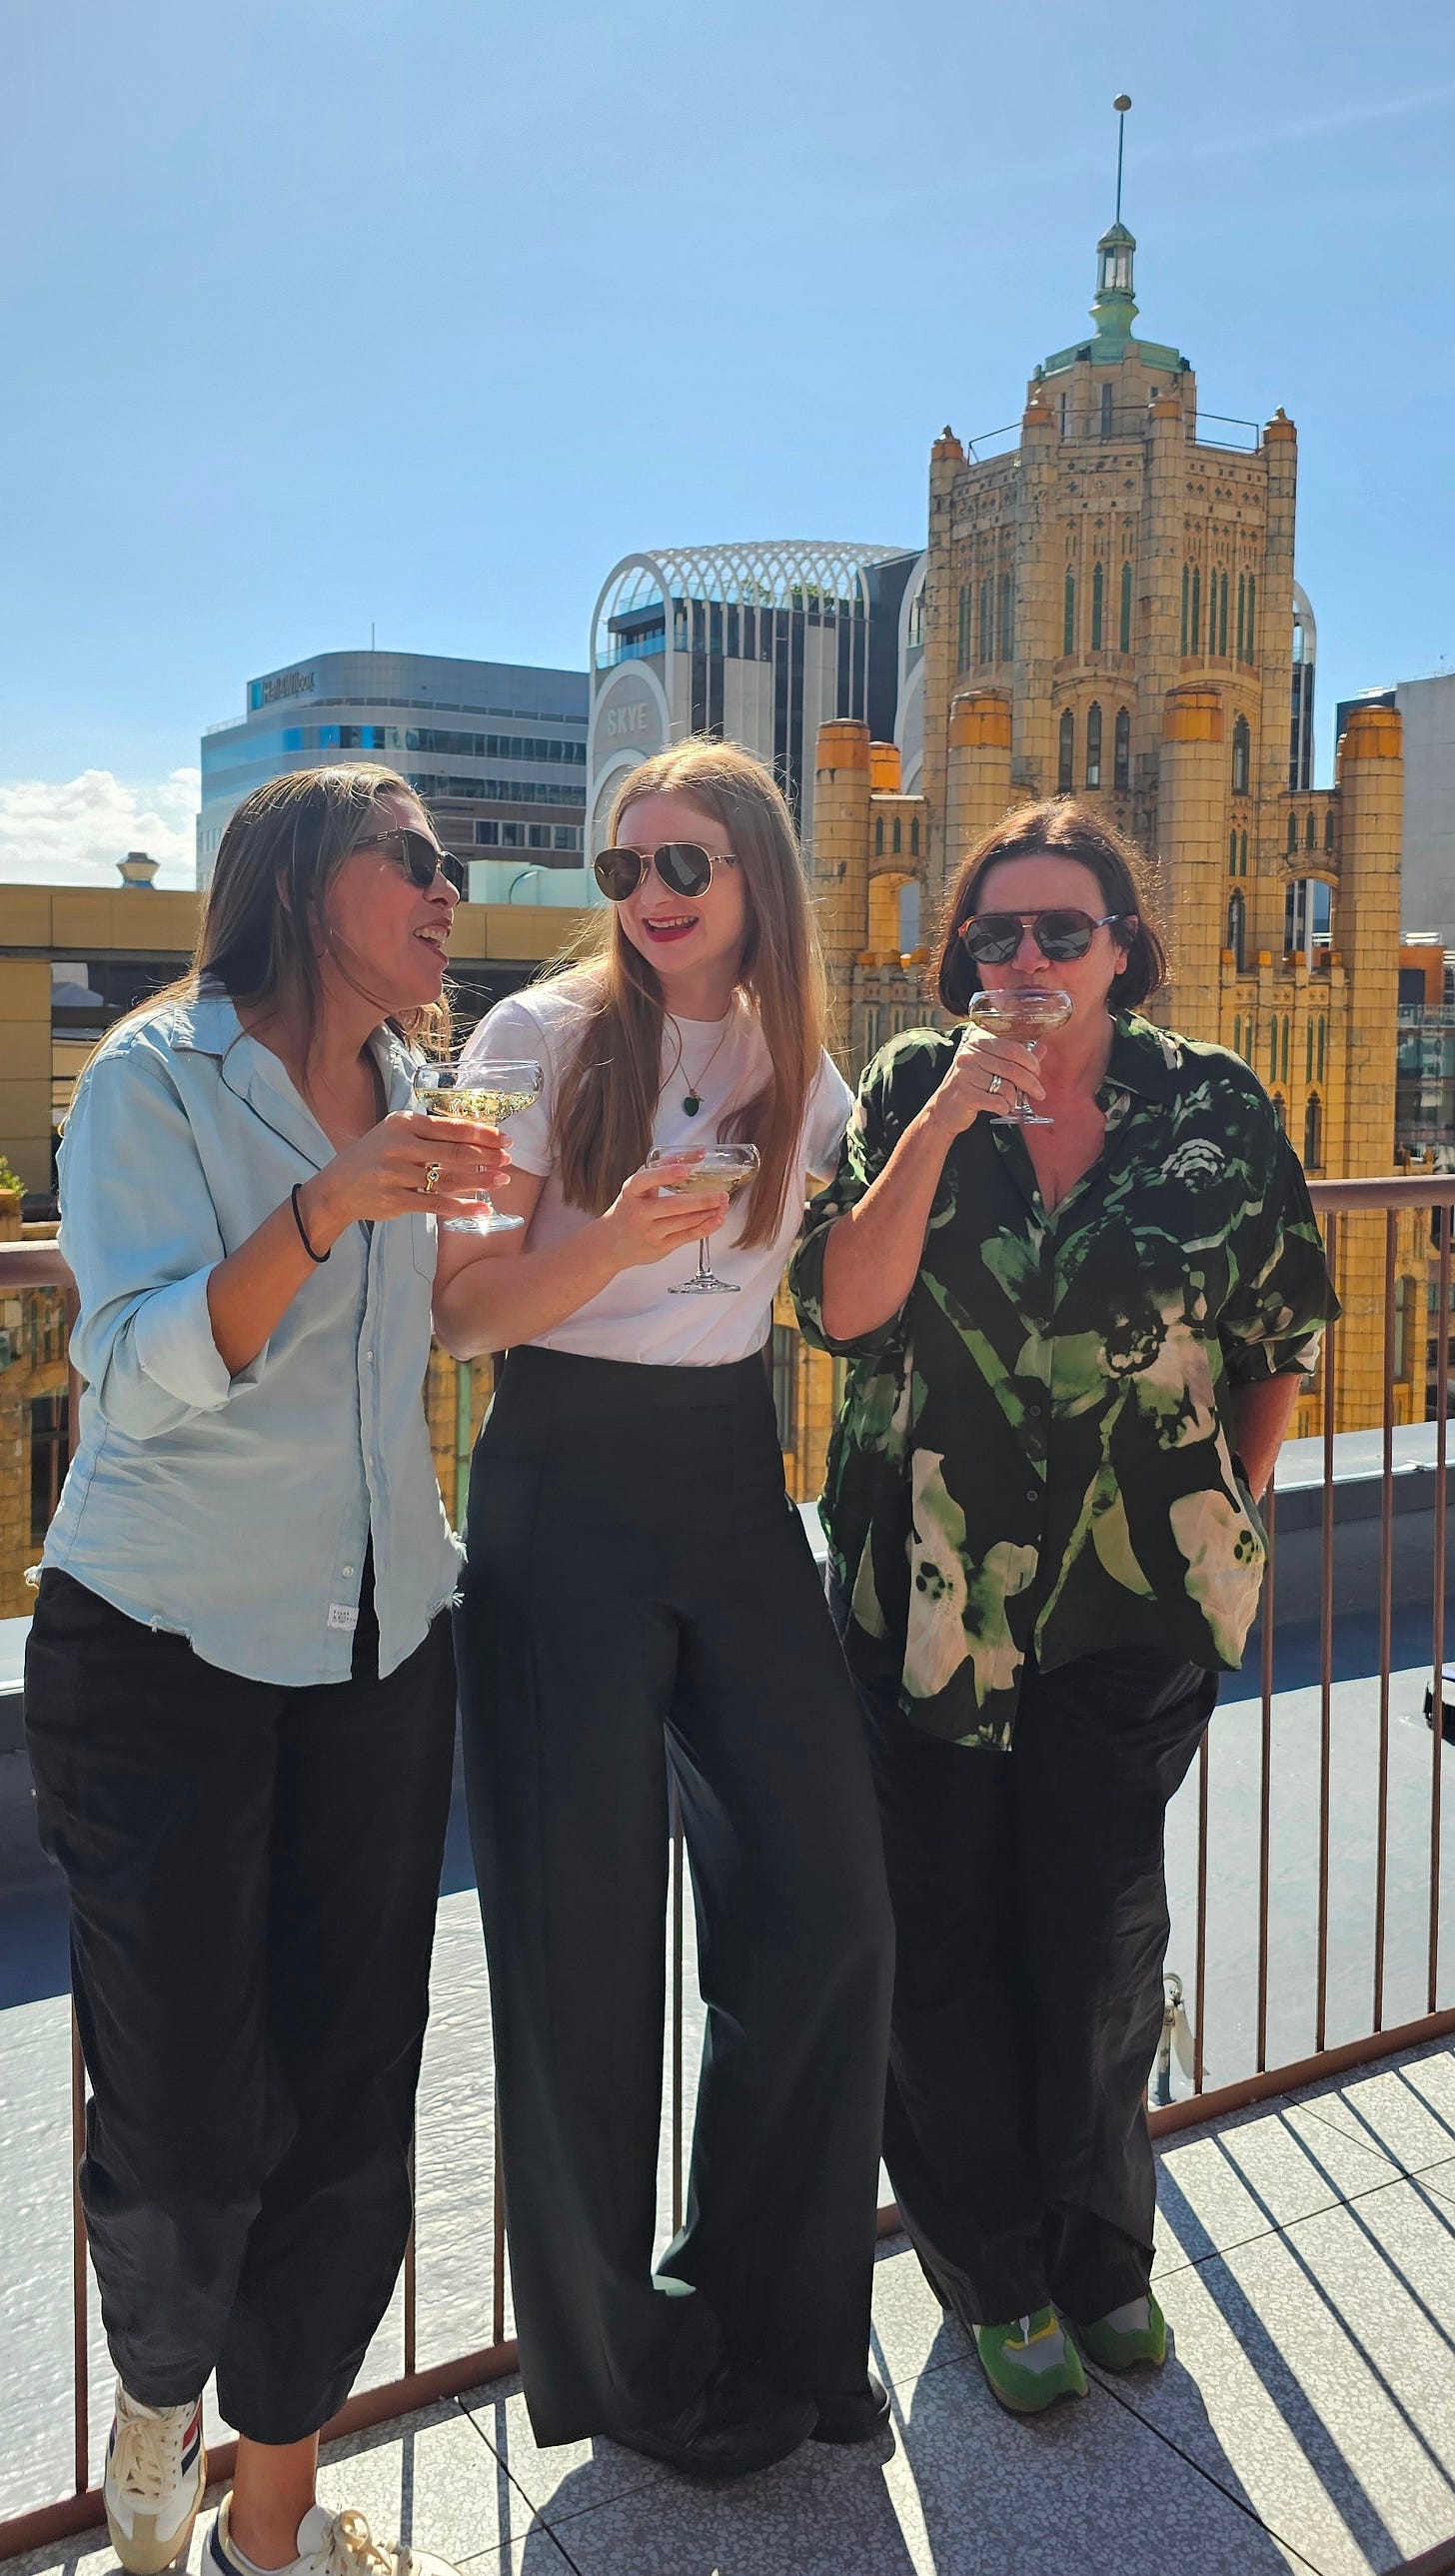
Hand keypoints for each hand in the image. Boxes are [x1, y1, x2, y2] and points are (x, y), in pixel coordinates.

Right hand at [299, 1110, 508, 1245]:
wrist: (337, 1188)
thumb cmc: (374, 1157)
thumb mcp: (395, 1134)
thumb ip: (428, 1132)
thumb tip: (475, 1136)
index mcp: (403, 1123)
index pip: (451, 1127)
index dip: (482, 1134)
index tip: (505, 1139)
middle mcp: (399, 1145)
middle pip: (454, 1152)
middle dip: (487, 1156)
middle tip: (508, 1160)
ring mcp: (396, 1174)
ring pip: (448, 1178)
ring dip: (480, 1181)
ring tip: (502, 1181)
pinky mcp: (396, 1199)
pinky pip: (437, 1204)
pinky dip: (463, 1207)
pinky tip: (482, 1208)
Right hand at [600, 1157, 731, 1270]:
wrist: (610, 1243)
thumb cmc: (630, 1208)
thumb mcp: (638, 1187)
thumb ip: (664, 1169)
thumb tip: (699, 1155)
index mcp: (631, 1192)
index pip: (646, 1180)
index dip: (665, 1174)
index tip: (684, 1169)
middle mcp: (639, 1213)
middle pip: (674, 1206)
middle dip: (702, 1200)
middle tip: (722, 1194)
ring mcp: (650, 1232)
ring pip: (685, 1222)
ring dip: (708, 1213)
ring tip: (724, 1204)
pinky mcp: (660, 1247)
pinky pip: (687, 1236)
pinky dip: (706, 1227)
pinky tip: (717, 1219)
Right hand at [923, 1027, 1044, 1136]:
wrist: (944, 1109)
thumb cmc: (971, 1086)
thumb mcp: (991, 1068)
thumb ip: (1016, 1058)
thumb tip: (1042, 1048)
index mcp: (977, 1043)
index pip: (1012, 1048)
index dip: (1030, 1061)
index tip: (1037, 1073)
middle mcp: (970, 1055)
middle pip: (1011, 1068)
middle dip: (1031, 1083)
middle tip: (1039, 1093)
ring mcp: (965, 1074)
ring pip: (1005, 1087)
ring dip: (1014, 1099)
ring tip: (1010, 1103)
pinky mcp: (965, 1094)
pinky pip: (996, 1101)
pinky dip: (1004, 1107)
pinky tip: (1001, 1109)